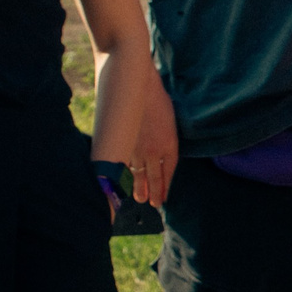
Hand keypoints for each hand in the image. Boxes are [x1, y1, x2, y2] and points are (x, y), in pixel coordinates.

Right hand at [128, 87, 180, 205]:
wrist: (136, 86)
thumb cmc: (156, 99)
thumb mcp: (170, 122)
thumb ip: (167, 140)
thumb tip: (161, 153)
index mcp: (169, 144)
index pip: (169, 171)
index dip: (166, 185)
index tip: (164, 197)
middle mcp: (153, 151)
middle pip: (154, 178)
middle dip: (154, 192)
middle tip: (153, 205)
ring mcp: (136, 149)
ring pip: (137, 175)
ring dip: (138, 188)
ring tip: (139, 199)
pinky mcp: (121, 144)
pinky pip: (123, 165)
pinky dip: (123, 175)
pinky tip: (122, 183)